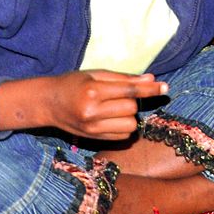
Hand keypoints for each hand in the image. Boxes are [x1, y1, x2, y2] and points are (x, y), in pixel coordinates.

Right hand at [45, 70, 166, 138]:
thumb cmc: (73, 84)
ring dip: (129, 115)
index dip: (149, 89)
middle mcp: (92, 112)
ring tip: (114, 107)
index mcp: (93, 91)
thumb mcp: (96, 74)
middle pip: (132, 108)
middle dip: (132, 100)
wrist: (48, 103)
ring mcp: (92, 128)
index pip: (129, 90)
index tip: (165, 88)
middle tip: (117, 95)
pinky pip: (123, 135)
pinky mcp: (93, 138)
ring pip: (131, 124)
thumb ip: (125, 78)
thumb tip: (152, 80)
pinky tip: (111, 118)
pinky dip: (124, 126)